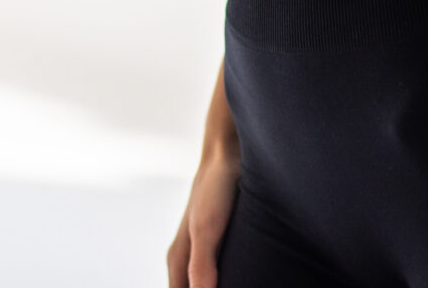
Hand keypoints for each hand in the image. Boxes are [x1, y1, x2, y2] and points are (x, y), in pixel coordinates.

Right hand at [166, 145, 241, 287]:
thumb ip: (202, 266)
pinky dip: (233, 282)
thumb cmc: (215, 190)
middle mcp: (189, 260)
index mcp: (178, 262)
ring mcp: (207, 252)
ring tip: (244, 285)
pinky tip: (249, 282)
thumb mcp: (206, 230)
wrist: (230, 152)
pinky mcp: (225, 243)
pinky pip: (225, 273)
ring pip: (207, 286)